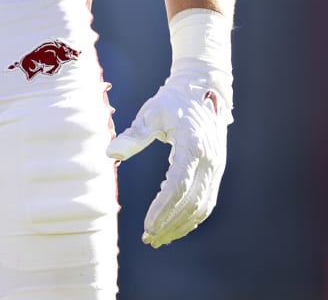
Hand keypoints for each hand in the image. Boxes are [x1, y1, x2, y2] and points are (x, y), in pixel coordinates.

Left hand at [107, 9, 232, 247]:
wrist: (203, 90)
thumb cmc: (173, 101)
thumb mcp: (152, 112)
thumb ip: (134, 135)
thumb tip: (111, 153)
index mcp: (194, 146)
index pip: (178, 186)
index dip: (163, 208)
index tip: (147, 225)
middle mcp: (210, 161)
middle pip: (191, 203)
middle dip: (170, 223)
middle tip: (148, 238)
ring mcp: (217, 168)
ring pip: (202, 207)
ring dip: (181, 225)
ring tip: (158, 238)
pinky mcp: (216, 171)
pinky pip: (207, 202)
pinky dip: (191, 218)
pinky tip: (174, 226)